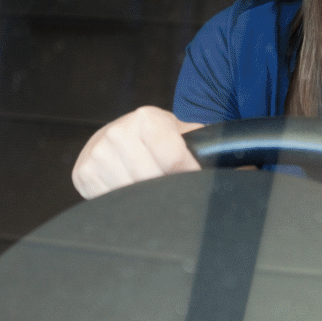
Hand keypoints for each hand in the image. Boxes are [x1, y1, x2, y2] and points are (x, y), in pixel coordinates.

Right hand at [72, 106, 203, 198]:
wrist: (118, 134)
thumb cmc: (156, 137)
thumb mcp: (180, 131)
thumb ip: (203, 143)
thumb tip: (238, 165)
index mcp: (146, 118)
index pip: (173, 159)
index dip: (188, 175)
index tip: (194, 180)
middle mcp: (118, 132)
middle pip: (151, 179)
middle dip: (166, 187)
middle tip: (171, 186)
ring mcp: (97, 153)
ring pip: (130, 192)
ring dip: (145, 197)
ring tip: (150, 186)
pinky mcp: (83, 173)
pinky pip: (110, 199)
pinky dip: (123, 201)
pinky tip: (129, 189)